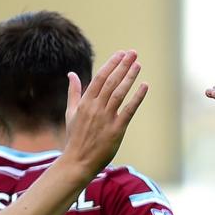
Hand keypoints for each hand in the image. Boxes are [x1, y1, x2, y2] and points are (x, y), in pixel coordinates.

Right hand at [62, 51, 148, 172]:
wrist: (77, 161)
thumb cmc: (74, 137)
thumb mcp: (70, 113)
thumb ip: (73, 92)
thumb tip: (71, 73)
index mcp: (85, 102)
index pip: (100, 78)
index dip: (111, 64)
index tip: (121, 54)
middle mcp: (95, 108)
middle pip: (111, 82)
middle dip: (123, 65)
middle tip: (133, 53)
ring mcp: (106, 118)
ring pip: (119, 93)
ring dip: (130, 77)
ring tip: (138, 65)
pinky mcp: (116, 130)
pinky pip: (129, 110)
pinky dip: (137, 97)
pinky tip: (144, 86)